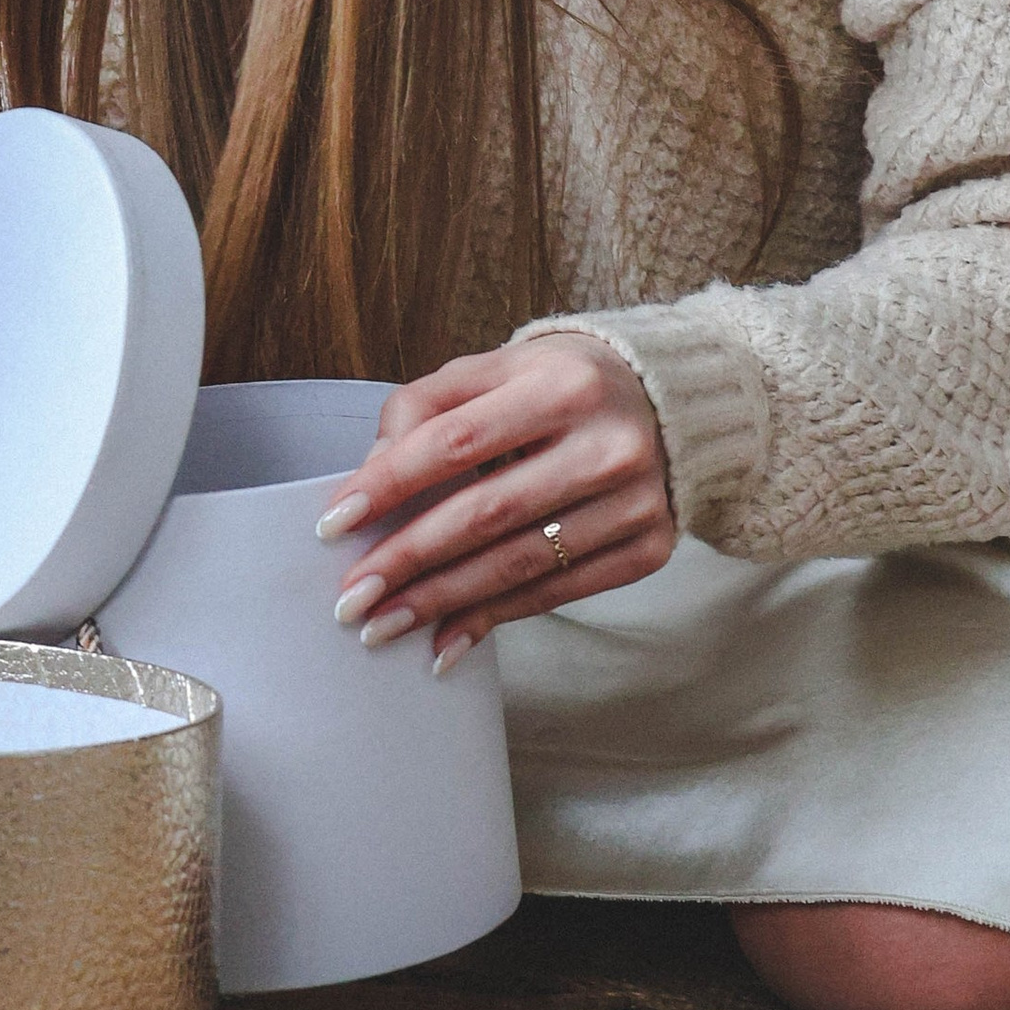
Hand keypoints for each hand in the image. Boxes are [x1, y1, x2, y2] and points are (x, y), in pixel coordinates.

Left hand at [315, 333, 673, 667]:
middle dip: (409, 560)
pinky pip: (557, 593)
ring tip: (383, 626)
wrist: (675, 405)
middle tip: (351, 598)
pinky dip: (495, 619)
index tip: (335, 523)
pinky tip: (447, 640)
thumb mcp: (497, 369)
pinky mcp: (648, 550)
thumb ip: (426, 409)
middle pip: (487, 512)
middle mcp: (606, 445)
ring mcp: (635, 503)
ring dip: (442, 602)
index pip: (458, 441)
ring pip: (519, 564)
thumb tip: (369, 481)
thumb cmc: (561, 386)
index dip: (391, 484)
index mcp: (561, 384)